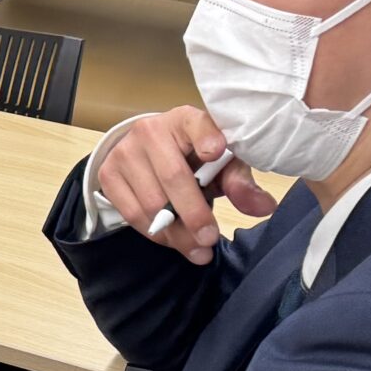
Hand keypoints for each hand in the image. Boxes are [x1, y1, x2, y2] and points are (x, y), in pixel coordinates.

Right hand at [95, 107, 278, 264]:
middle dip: (194, 215)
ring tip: (197, 250)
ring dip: (177, 234)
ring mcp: (125, 152)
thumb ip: (240, 182)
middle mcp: (150, 130)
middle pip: (174, 177)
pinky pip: (132, 214)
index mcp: (185, 120)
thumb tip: (262, 206)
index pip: (197, 124)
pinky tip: (173, 241)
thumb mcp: (222, 164)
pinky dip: (156, 234)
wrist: (148, 155)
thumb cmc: (193, 158)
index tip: (217, 152)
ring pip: (152, 203)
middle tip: (210, 240)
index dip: (206, 137)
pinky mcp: (108, 174)